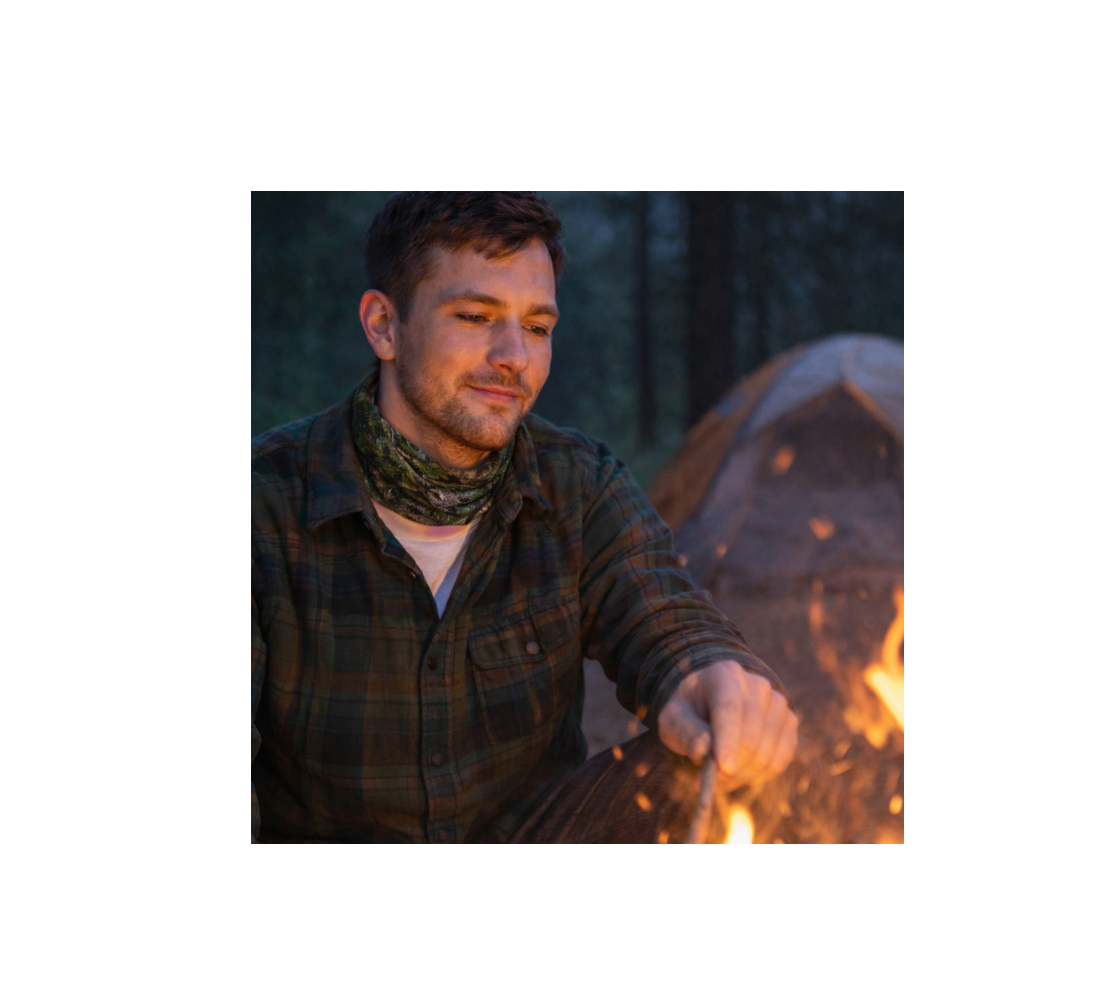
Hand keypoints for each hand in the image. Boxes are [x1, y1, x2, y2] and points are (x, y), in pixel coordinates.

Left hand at [658, 660, 797, 790]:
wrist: (710, 705)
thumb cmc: (689, 711)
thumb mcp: (673, 718)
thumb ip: (685, 732)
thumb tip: (703, 750)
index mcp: (725, 674)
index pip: (730, 708)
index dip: (728, 740)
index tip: (723, 769)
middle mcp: (758, 685)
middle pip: (751, 736)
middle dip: (730, 767)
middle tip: (705, 782)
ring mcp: (778, 704)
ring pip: (766, 753)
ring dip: (741, 775)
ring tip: (716, 777)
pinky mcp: (789, 724)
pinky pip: (779, 761)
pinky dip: (758, 776)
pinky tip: (738, 773)